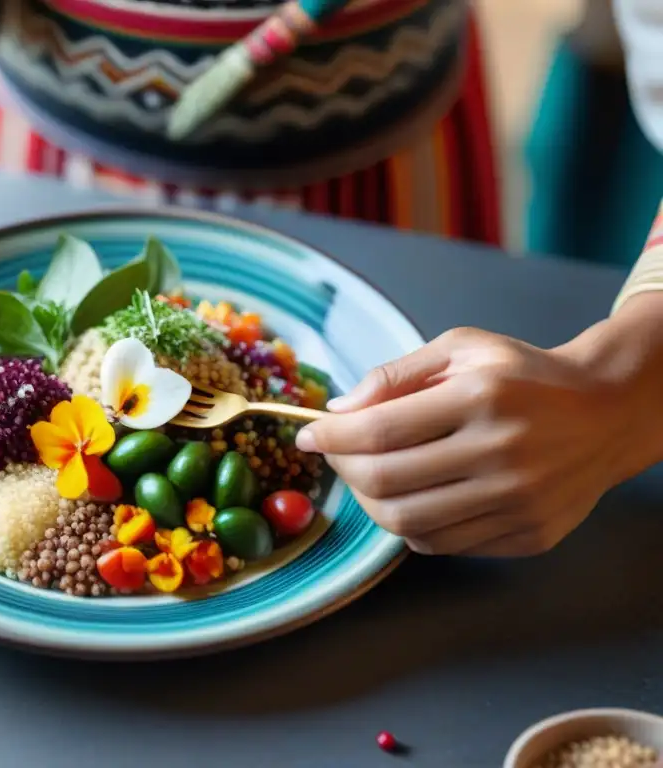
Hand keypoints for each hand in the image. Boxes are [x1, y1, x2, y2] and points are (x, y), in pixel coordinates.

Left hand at [295, 313, 662, 556]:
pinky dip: (408, 523)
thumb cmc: (523, 374)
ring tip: (367, 474)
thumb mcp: (462, 349)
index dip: (329, 437)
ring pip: (408, 522)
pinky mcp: (529, 535)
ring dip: (368, 500)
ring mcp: (519, 502)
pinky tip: (408, 495)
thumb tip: (339, 411)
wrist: (608, 412)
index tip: (307, 434)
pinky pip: (442, 543)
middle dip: (342, 468)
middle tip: (334, 452)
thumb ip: (396, 375)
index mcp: (481, 398)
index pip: (379, 432)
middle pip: (386, 482)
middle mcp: (502, 454)